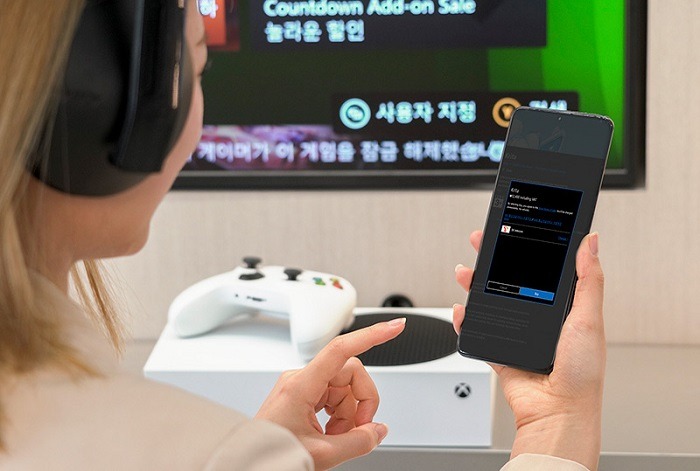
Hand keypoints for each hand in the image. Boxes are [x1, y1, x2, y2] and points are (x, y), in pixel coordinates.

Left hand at [256, 318, 405, 469]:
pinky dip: (340, 416)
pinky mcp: (302, 395)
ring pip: (345, 388)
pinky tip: (331, 433)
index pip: (341, 349)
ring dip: (349, 414)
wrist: (248, 465)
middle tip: (359, 430)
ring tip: (336, 438)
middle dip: (362, 402)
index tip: (395, 326)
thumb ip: (358, 442)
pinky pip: (334, 396)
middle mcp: (300, 379)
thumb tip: (379, 430)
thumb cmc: (270, 455)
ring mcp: (301, 386)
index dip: (372, 335)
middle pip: (350, 374)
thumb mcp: (322, 454)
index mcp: (301, 385)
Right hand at [453, 231, 605, 470]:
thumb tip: (591, 242)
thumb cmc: (582, 374)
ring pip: (489, 301)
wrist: (557, 412)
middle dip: (491, 259)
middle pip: (509, 279)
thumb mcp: (590, 319)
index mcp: (562, 307)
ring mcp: (516, 333)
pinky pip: (477, 330)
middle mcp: (538, 317)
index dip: (524, 246)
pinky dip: (466, 319)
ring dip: (473, 284)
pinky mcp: (499, 349)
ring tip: (464, 272)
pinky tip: (462, 308)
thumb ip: (589, 280)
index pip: (540, 267)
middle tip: (479, 242)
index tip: (512, 229)